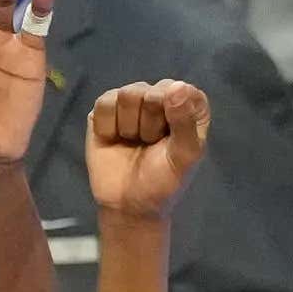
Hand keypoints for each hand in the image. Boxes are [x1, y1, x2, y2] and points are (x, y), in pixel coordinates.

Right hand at [86, 80, 209, 219]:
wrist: (128, 205)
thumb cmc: (163, 181)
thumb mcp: (184, 156)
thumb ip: (185, 121)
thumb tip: (177, 86)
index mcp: (188, 104)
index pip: (178, 89)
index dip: (170, 114)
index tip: (168, 137)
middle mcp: (160, 96)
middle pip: (148, 92)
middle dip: (147, 124)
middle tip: (149, 144)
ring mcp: (132, 101)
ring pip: (125, 95)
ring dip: (128, 127)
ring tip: (133, 142)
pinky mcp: (106, 110)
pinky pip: (104, 104)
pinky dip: (108, 127)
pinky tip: (114, 140)